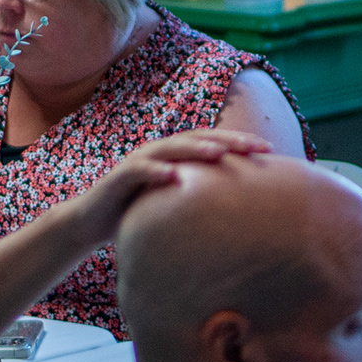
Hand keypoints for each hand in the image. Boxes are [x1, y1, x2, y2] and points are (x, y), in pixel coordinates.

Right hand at [68, 128, 272, 238]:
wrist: (91, 222)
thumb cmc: (140, 213)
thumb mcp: (176, 206)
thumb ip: (201, 201)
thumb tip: (241, 214)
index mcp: (176, 158)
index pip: (212, 144)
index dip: (240, 143)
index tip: (269, 149)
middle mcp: (159, 154)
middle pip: (197, 139)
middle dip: (227, 140)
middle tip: (256, 146)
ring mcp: (138, 163)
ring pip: (170, 149)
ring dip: (195, 148)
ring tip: (219, 153)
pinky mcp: (118, 178)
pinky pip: (137, 171)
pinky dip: (155, 172)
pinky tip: (174, 176)